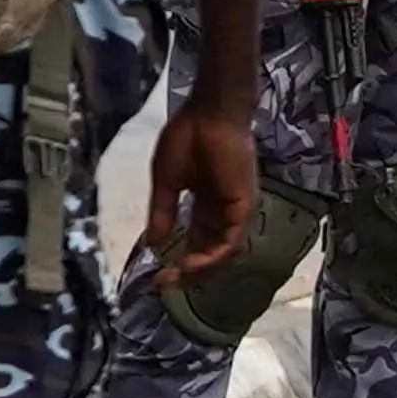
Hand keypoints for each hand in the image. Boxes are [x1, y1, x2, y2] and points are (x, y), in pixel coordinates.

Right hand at [140, 97, 255, 295]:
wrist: (208, 114)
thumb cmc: (187, 139)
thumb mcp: (167, 182)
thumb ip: (162, 212)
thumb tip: (151, 243)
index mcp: (206, 204)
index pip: (197, 242)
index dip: (179, 261)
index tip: (157, 275)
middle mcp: (224, 211)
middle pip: (212, 252)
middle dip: (190, 272)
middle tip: (165, 283)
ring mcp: (236, 208)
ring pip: (225, 251)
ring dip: (201, 269)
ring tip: (177, 276)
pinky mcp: (244, 203)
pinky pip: (233, 239)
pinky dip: (214, 255)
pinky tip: (192, 263)